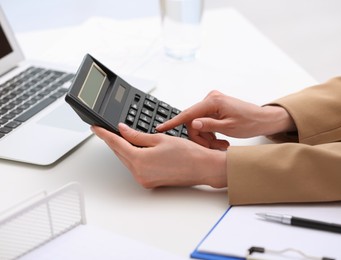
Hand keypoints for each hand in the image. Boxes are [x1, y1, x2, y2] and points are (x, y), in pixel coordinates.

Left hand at [91, 123, 226, 188]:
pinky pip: (136, 167)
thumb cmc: (187, 153)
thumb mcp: (159, 139)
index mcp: (139, 161)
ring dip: (123, 149)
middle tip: (106, 130)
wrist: (203, 168)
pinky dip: (133, 157)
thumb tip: (122, 131)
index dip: (104, 134)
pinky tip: (135, 149)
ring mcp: (145, 179)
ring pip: (127, 161)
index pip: (116, 144)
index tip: (96, 128)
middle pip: (120, 153)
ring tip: (121, 137)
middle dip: (113, 141)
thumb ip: (137, 136)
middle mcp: (139, 173)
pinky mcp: (150, 182)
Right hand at [156, 90, 295, 147]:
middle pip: (193, 122)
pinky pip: (205, 122)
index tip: (160, 128)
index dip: (173, 122)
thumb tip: (193, 124)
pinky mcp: (215, 108)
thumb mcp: (229, 127)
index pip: (188, 113)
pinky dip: (210, 133)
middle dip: (201, 137)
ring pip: (199, 124)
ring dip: (207, 137)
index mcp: (213, 101)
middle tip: (214, 147)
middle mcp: (211, 99)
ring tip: (221, 145)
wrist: (263, 119)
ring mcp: (213, 103)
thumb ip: (209, 125)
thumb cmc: (250, 122)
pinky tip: (220, 139)